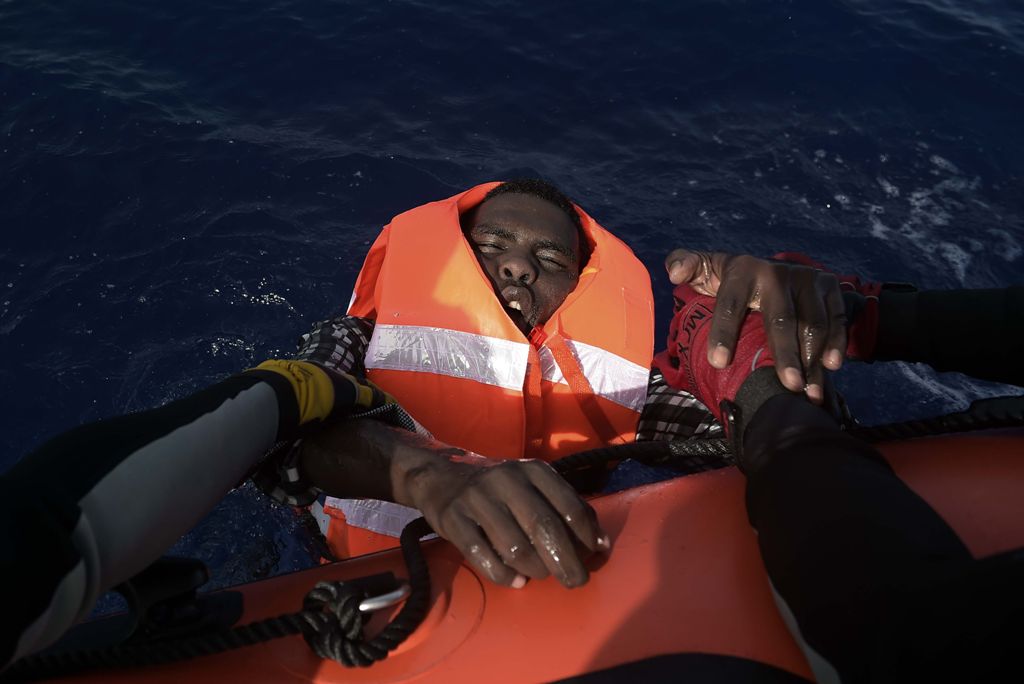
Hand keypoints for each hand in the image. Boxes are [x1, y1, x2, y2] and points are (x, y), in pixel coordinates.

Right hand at [394, 452, 608, 588]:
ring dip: (534, 568)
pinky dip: (503, 574)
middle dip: (566, 561)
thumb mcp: (534, 484)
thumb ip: (566, 507)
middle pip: (544, 527)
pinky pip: (482, 555)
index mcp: (533, 470)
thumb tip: (601, 543)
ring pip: (514, 545)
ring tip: (541, 575)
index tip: (594, 554)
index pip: (568, 505)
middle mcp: (507, 480)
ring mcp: (478, 499)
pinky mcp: (454, 520)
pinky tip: (516, 581)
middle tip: (576, 581)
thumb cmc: (501, 488)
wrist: (442, 475)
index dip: (586, 534)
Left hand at [664, 249, 845, 403]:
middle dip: (785, 353)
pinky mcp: (828, 285)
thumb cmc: (731, 280)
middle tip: (787, 385)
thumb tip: (675, 274)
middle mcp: (775, 271)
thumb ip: (684, 265)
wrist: (774, 269)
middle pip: (780, 318)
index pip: (730, 303)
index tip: (719, 364)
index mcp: (741, 270)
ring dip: (813, 358)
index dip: (724, 332)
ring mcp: (805, 277)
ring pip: (812, 322)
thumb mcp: (706, 269)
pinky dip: (836, 343)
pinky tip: (831, 368)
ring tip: (809, 391)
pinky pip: (836, 318)